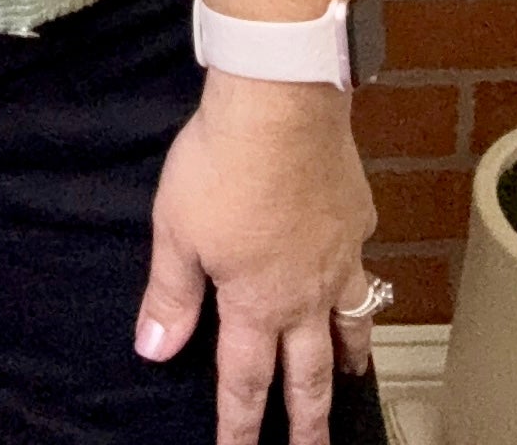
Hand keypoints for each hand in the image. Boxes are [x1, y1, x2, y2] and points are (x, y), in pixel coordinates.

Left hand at [135, 75, 378, 444]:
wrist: (282, 104)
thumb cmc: (221, 164)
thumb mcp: (176, 230)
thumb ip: (170, 295)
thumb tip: (155, 349)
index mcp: (255, 303)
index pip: (245, 382)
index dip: (241, 427)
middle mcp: (303, 294)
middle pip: (308, 375)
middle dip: (307, 423)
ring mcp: (338, 259)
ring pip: (349, 327)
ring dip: (347, 362)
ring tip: (349, 380)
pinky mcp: (357, 220)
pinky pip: (362, 267)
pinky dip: (362, 287)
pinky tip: (359, 278)